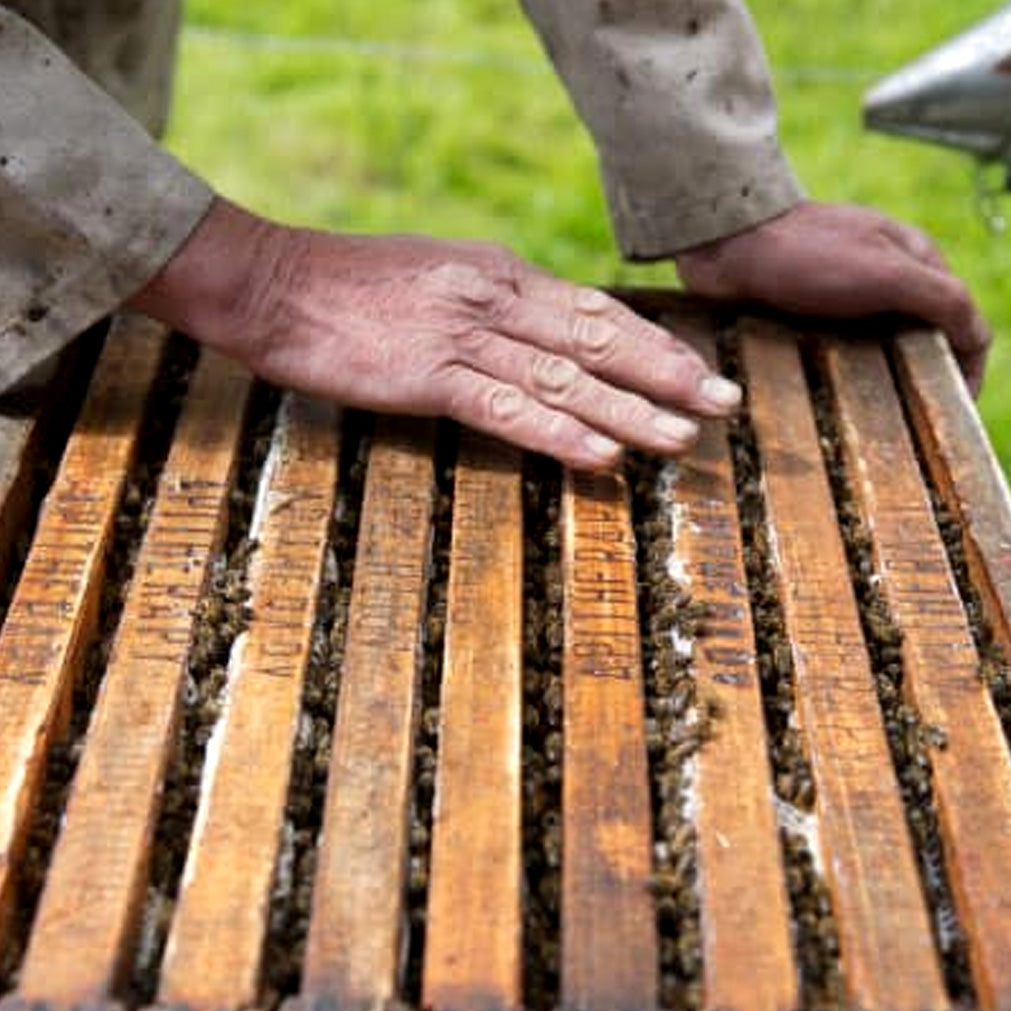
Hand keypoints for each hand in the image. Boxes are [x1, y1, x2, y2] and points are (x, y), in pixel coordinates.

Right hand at [129, 198, 742, 469]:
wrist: (273, 282)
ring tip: (682, 438)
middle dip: (666, 373)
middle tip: (723, 402)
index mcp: (498, 273)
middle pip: (597, 339)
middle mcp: (494, 298)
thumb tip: (535, 330)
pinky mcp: (429, 375)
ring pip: (565, 377)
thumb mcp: (434, 276)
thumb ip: (490, 303)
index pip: (593, 310)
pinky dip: (560, 432)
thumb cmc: (349, 285)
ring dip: (630, 409)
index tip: (694, 369)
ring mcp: (463, 336)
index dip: (651, 343)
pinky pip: (507, 409)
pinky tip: (602, 455)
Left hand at [674, 200, 989, 395]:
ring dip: (875, 381)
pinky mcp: (802, 313)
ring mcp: (841, 297)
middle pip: (919, 341)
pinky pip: (830, 351)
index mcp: (915, 262)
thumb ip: (940, 300)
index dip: (966, 370)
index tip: (954, 413)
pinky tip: (826, 396)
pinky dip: (837, 373)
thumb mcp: (887, 272)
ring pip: (874, 350)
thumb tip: (977, 342)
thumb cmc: (805, 253)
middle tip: (906, 426)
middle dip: (919, 381)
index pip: (963, 324)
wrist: (724, 242)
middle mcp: (883, 279)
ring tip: (865, 419)